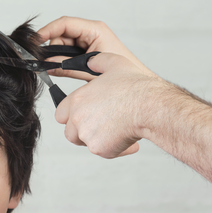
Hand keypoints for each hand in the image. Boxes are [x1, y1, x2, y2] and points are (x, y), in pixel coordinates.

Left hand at [37, 17, 164, 157]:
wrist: (150, 106)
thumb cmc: (135, 86)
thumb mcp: (114, 64)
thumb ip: (97, 62)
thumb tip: (90, 60)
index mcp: (77, 99)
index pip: (61, 113)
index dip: (72, 116)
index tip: (85, 116)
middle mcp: (78, 118)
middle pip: (69, 132)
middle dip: (82, 131)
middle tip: (99, 127)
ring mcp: (87, 135)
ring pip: (84, 143)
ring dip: (95, 140)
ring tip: (113, 133)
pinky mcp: (99, 149)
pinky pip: (103, 152)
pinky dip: (114, 149)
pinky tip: (129, 142)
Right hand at [38, 17, 154, 80]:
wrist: (133, 88)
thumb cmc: (119, 75)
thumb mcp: (88, 71)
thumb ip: (66, 67)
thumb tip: (47, 65)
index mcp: (94, 30)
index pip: (65, 24)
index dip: (47, 31)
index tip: (35, 41)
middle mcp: (90, 33)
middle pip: (61, 35)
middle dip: (51, 48)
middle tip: (44, 62)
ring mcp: (88, 41)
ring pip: (62, 45)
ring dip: (57, 57)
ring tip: (57, 69)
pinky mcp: (86, 51)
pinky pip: (67, 53)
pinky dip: (62, 61)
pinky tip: (62, 69)